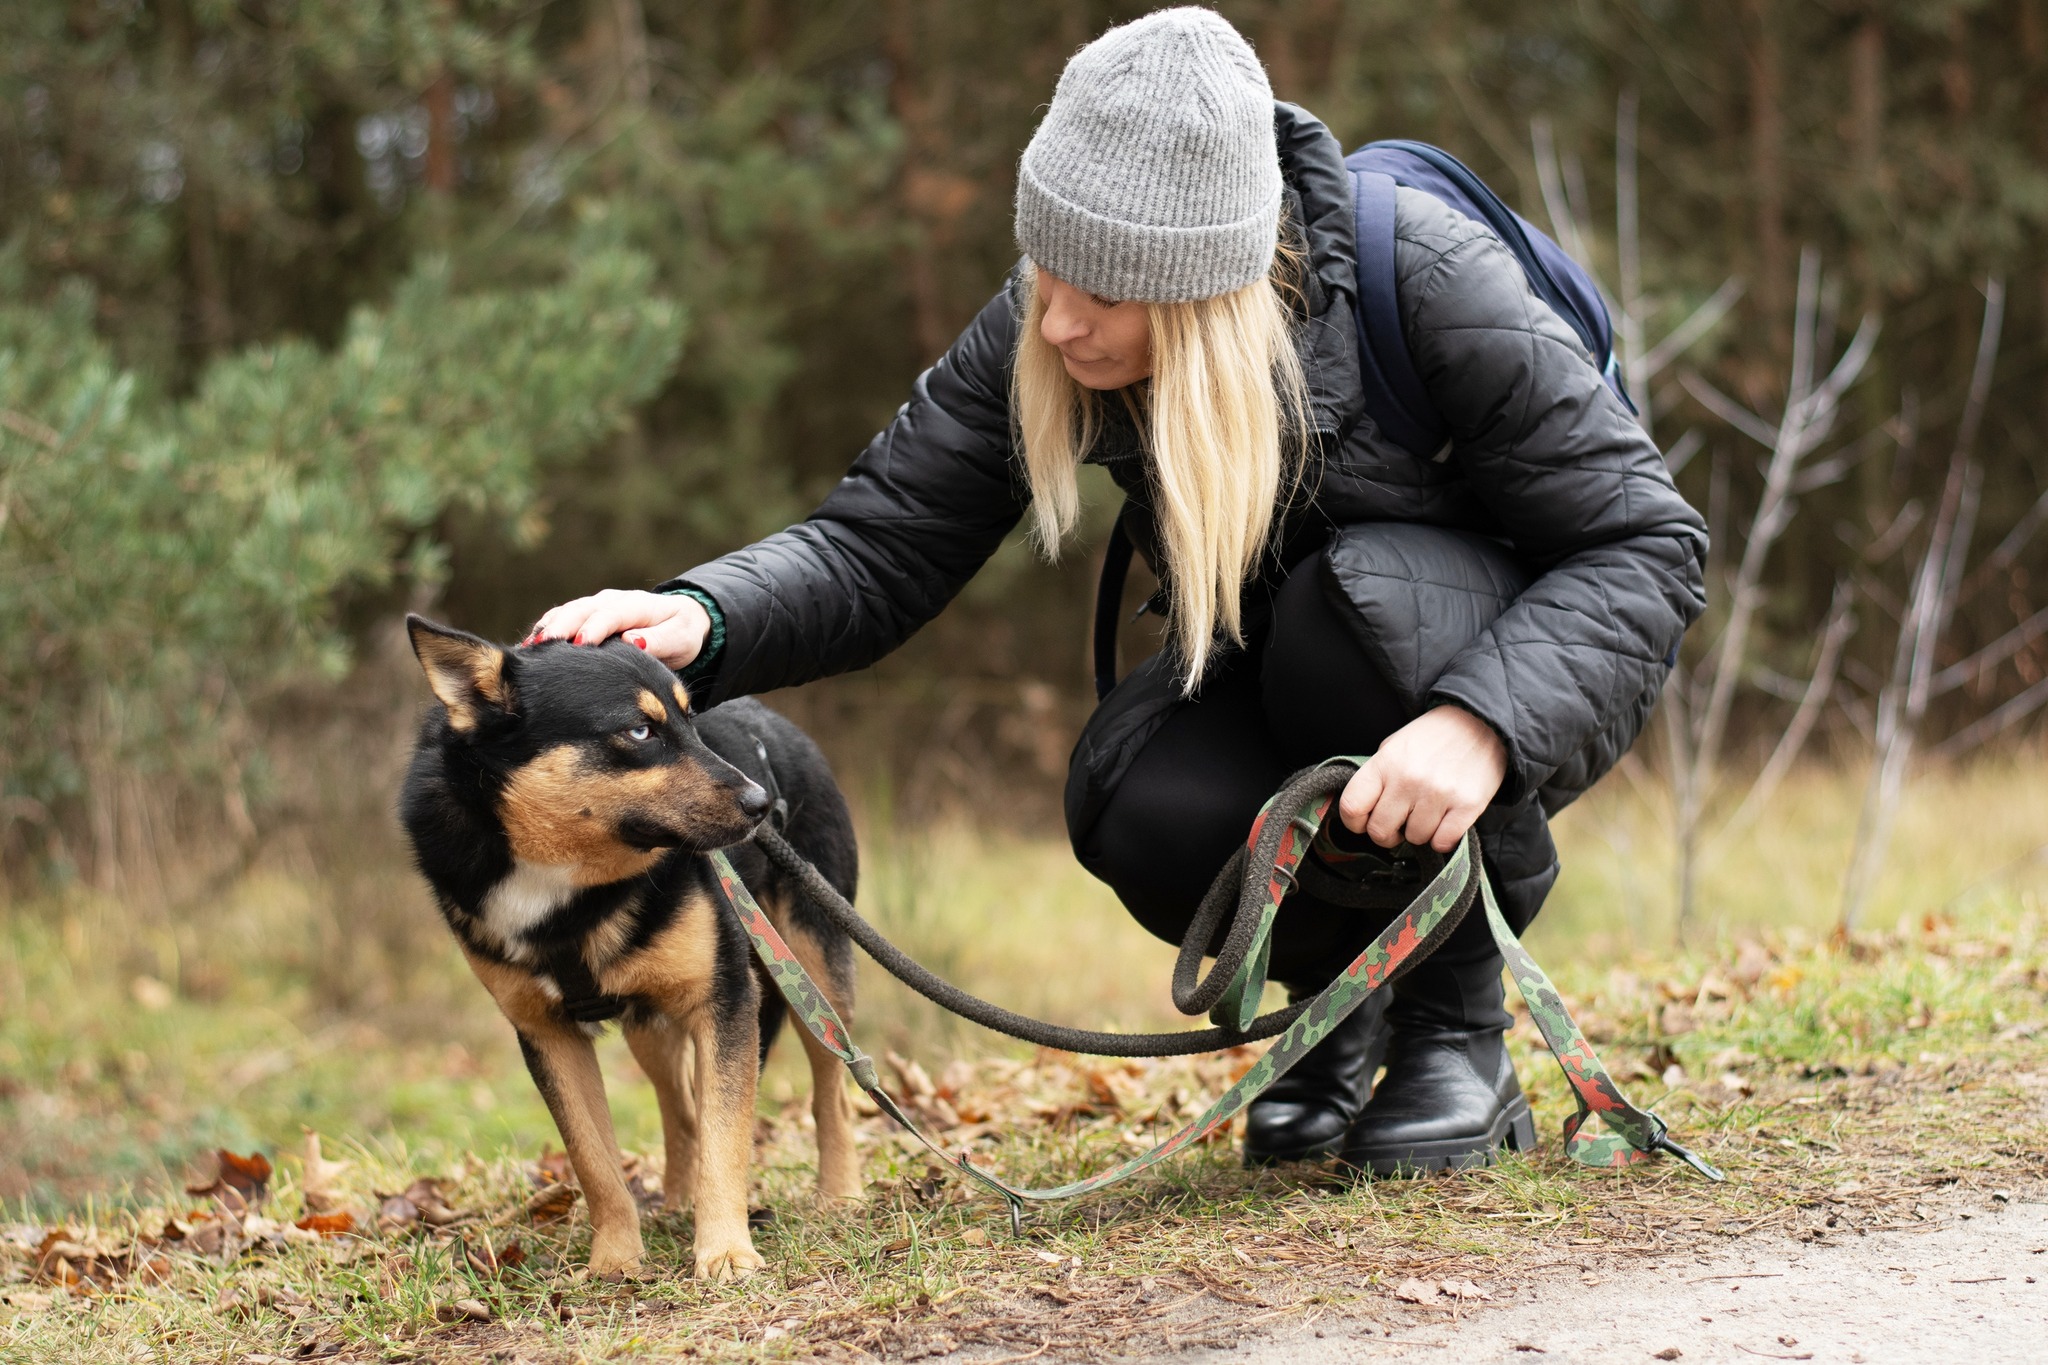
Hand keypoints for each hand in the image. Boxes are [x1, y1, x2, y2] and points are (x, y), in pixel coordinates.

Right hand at [527, 589, 709, 670]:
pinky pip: (563, 618)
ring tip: (530, 649)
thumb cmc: (681, 633)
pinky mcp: (587, 615)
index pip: (611, 614)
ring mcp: (597, 605)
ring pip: (567, 612)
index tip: (579, 644)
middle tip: (543, 647)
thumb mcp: (679, 638)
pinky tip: (531, 647)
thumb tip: (632, 641)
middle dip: (561, 626)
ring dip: (548, 627)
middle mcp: (612, 601)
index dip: (593, 628)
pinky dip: (547, 629)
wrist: (680, 620)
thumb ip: (658, 640)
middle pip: (581, 610)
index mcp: (636, 605)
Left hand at [1337, 704, 1507, 853]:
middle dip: (1387, 834)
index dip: (1354, 823)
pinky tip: (1446, 822)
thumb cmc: (1433, 738)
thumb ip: (1377, 778)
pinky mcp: (1467, 805)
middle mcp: (1408, 779)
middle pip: (1379, 831)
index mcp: (1385, 763)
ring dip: (1420, 832)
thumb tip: (1363, 813)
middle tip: (1399, 823)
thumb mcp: (1394, 747)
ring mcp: (1438, 793)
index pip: (1351, 807)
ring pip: (1414, 839)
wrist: (1481, 722)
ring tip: (1428, 813)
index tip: (1365, 822)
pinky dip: (1443, 838)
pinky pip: (1443, 842)